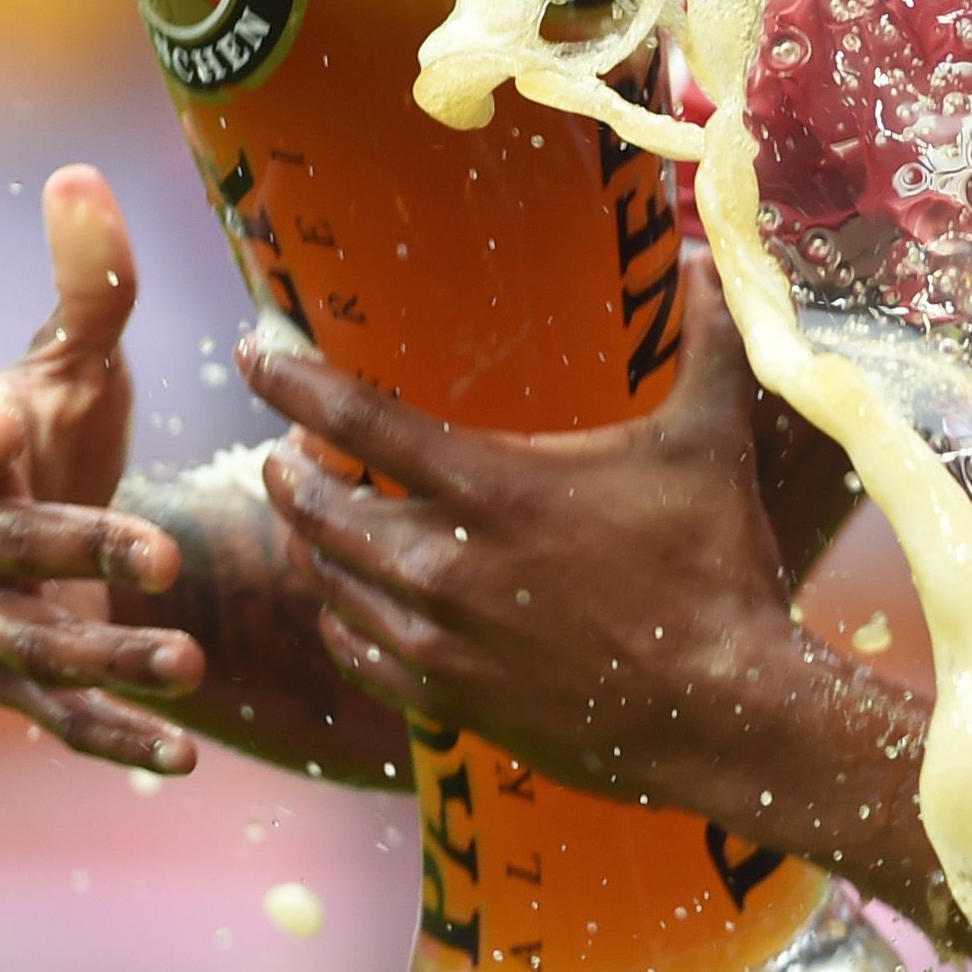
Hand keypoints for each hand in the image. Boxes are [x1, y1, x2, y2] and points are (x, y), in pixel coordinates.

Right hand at [0, 167, 206, 770]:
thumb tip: (81, 173)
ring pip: (36, 651)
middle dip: (73, 555)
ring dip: (107, 664)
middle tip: (155, 553)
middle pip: (4, 554)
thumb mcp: (77, 353)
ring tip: (189, 664)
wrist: (40, 517)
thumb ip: (87, 280)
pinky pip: (64, 724)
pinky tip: (185, 757)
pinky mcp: (24, 684)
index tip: (13, 420)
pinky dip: (119, 743)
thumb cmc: (60, 424)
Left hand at [245, 252, 835, 817]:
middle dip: (290, 470)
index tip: (255, 355)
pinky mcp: (445, 697)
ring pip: (329, 580)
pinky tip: (345, 601)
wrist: (716, 713)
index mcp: (498, 488)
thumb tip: (706, 258)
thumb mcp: (713, 441)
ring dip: (311, 541)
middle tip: (289, 448)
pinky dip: (337, 615)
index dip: (296, 382)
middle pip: (320, 508)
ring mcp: (438, 639)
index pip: (362, 421)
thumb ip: (709, 342)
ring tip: (313, 514)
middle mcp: (446, 563)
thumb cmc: (714, 567)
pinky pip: (353, 650)